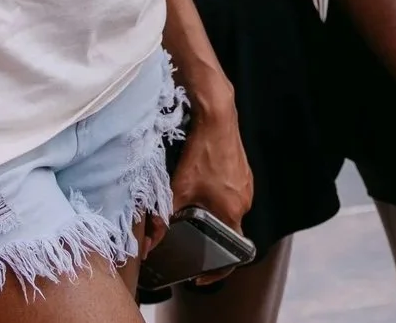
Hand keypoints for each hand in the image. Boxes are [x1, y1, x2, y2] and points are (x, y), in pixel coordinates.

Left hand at [165, 106, 253, 285]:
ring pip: (229, 211)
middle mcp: (245, 201)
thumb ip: (163, 220)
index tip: (204, 276)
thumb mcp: (177, 189)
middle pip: (228, 230)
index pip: (234, 253)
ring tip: (192, 206)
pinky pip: (232, 196)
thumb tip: (149, 243)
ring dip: (212, 214)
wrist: (217, 118)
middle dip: (209, 235)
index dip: (221, 270)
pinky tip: (202, 186)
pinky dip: (217, 198)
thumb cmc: (201, 153)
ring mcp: (247, 186)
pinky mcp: (244, 174)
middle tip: (188, 234)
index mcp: (232, 210)